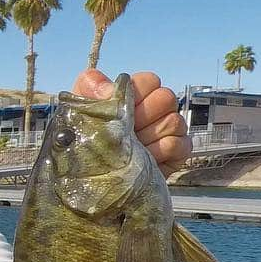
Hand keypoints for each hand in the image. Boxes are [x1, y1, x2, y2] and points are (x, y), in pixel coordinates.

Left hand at [72, 69, 191, 176]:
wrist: (93, 181)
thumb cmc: (86, 144)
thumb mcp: (79, 115)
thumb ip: (89, 91)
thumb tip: (110, 88)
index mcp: (131, 97)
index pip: (150, 81)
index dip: (137, 94)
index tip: (121, 109)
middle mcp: (152, 110)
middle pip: (166, 98)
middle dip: (143, 116)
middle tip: (127, 131)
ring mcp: (167, 131)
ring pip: (174, 121)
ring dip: (149, 138)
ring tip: (131, 149)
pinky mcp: (176, 153)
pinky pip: (181, 145)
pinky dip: (161, 153)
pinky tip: (145, 160)